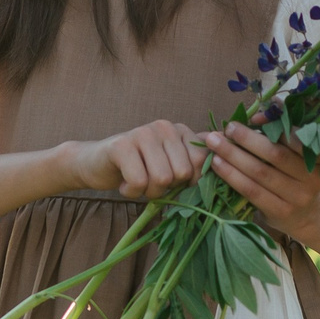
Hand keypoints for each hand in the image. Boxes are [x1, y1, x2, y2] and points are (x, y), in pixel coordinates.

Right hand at [62, 119, 205, 200]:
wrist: (94, 165)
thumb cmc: (137, 170)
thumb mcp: (170, 168)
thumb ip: (194, 165)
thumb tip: (225, 167)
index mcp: (181, 131)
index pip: (204, 160)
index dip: (192, 182)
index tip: (174, 183)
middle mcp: (165, 127)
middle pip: (183, 173)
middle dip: (166, 188)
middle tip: (149, 182)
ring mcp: (143, 132)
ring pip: (162, 179)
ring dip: (148, 191)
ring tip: (137, 182)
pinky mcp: (122, 144)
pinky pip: (140, 181)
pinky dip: (131, 191)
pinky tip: (124, 182)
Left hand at [205, 120, 319, 240]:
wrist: (306, 215)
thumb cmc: (295, 175)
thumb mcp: (297, 154)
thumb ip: (281, 133)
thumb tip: (256, 116)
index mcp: (318, 156)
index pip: (296, 136)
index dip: (274, 124)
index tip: (253, 117)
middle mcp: (311, 177)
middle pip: (275, 154)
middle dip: (247, 139)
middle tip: (227, 127)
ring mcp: (297, 197)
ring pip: (260, 172)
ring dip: (233, 155)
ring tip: (214, 143)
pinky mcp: (280, 211)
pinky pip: (252, 191)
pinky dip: (232, 176)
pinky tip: (217, 165)